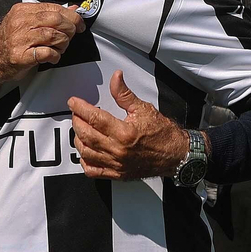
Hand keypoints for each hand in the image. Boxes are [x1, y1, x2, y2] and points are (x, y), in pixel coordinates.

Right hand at [0, 2, 86, 115]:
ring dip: (63, 43)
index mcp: (22, 10)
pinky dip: (55, 56)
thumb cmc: (10, 42)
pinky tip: (53, 57)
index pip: (54, 8)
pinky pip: (47, 53)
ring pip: (54, 35)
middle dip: (70, 29)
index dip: (72, 16)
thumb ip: (49, 15)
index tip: (79, 24)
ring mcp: (19, 39)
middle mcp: (20, 22)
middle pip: (56, 20)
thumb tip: (73, 9)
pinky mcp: (21, 55)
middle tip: (71, 36)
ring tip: (60, 48)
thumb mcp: (27, 23)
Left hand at [67, 71, 189, 179]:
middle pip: (86, 135)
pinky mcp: (118, 173)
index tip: (74, 102)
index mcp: (124, 133)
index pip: (94, 118)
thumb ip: (124, 94)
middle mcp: (118, 150)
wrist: (176, 154)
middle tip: (76, 113)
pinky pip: (94, 171)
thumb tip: (116, 77)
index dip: (80, 108)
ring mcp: (117, 164)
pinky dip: (85, 161)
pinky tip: (85, 152)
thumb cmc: (163, 133)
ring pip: (86, 152)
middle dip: (77, 122)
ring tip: (80, 129)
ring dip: (78, 140)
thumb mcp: (144, 109)